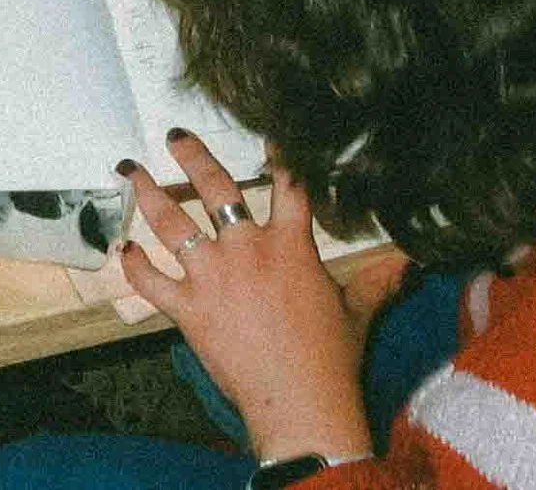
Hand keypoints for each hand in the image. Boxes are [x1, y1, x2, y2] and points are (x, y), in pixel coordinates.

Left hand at [120, 132, 375, 465]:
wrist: (301, 404)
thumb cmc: (332, 358)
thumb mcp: (357, 311)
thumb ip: (378, 280)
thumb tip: (412, 262)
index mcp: (289, 245)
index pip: (286, 185)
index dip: (278, 155)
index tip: (266, 131)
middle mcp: (245, 249)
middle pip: (214, 187)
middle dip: (191, 155)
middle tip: (175, 136)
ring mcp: (211, 276)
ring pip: (170, 222)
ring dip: (147, 193)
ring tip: (128, 171)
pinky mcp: (187, 308)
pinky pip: (151, 281)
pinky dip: (134, 266)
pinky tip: (123, 250)